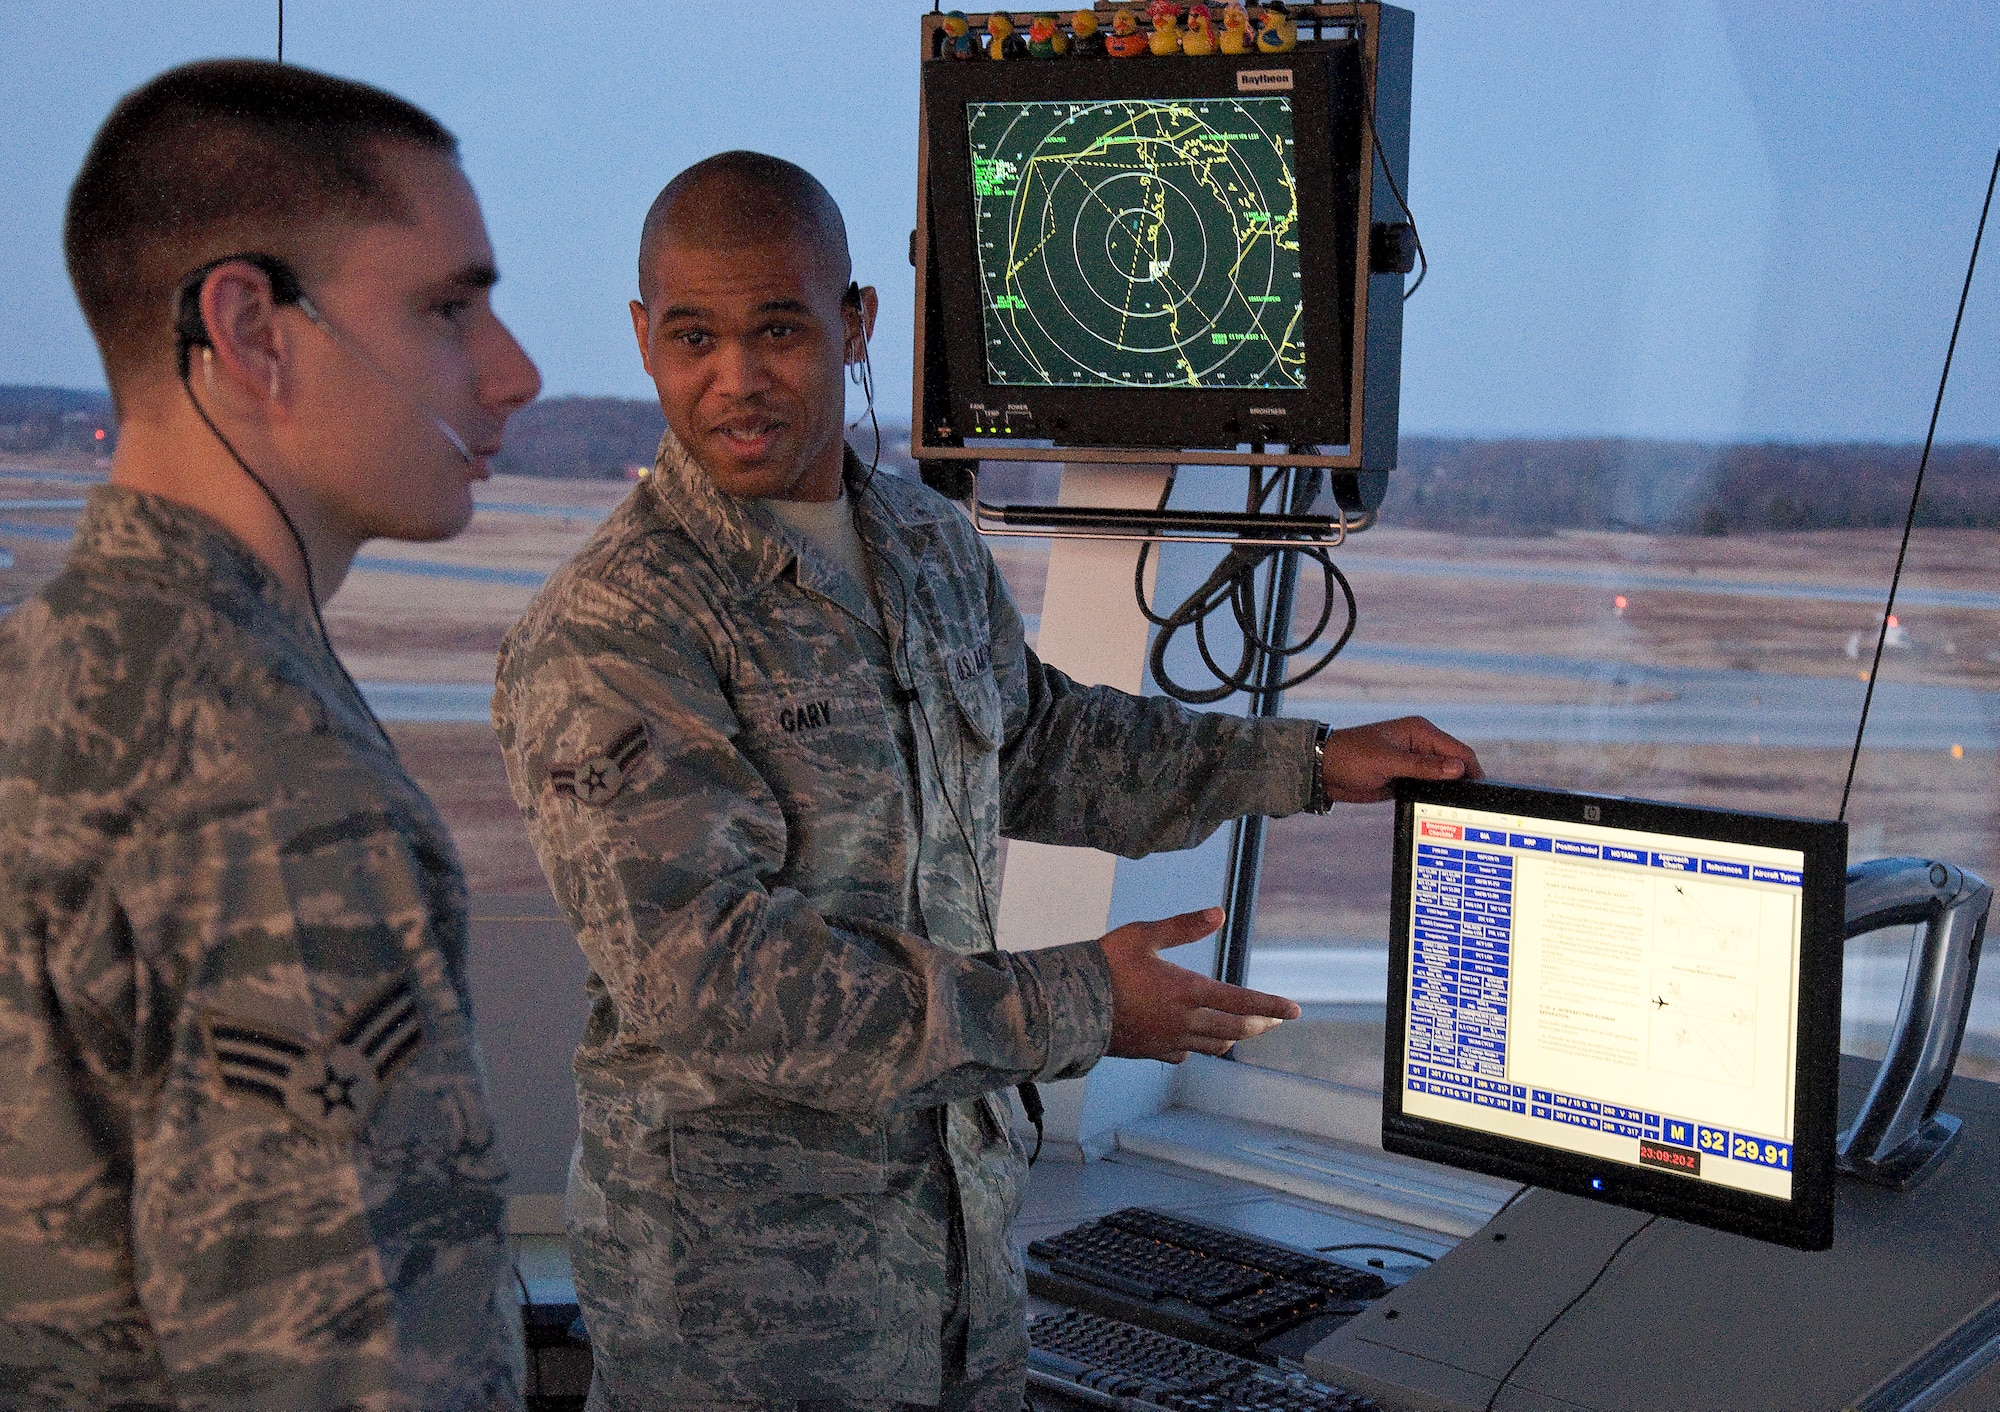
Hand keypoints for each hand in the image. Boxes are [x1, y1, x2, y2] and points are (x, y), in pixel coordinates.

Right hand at [1100, 907, 1301, 1063]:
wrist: (1068, 1005)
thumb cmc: (1105, 964)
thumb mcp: (1143, 935)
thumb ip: (1183, 926)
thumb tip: (1219, 913)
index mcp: (1187, 991)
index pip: (1242, 1001)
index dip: (1271, 1006)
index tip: (1295, 1011)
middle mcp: (1184, 1021)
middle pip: (1235, 1028)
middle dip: (1259, 1024)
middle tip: (1274, 1021)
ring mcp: (1168, 1040)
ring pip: (1213, 1045)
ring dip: (1232, 1036)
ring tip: (1242, 1029)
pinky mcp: (1150, 1051)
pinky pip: (1183, 1054)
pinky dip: (1196, 1047)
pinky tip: (1193, 1041)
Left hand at [1321, 716, 1481, 803]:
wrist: (1322, 771)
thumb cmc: (1349, 757)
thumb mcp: (1386, 761)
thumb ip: (1423, 766)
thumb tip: (1458, 768)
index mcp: (1419, 731)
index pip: (1458, 750)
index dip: (1472, 770)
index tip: (1483, 792)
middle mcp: (1420, 745)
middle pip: (1454, 765)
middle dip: (1463, 782)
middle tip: (1472, 806)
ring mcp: (1413, 763)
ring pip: (1442, 778)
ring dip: (1448, 791)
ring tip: (1459, 811)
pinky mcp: (1404, 779)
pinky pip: (1427, 788)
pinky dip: (1434, 796)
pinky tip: (1439, 810)